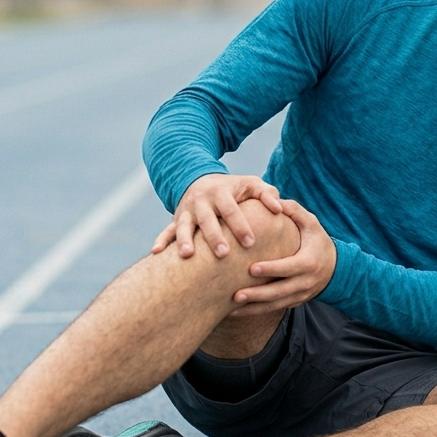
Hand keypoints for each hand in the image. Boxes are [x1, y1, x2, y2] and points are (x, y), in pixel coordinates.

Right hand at [152, 174, 283, 258]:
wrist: (201, 180)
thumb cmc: (233, 189)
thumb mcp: (250, 184)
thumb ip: (266, 194)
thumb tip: (279, 207)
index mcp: (220, 193)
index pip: (232, 210)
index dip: (240, 225)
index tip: (251, 243)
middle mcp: (201, 202)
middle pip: (207, 220)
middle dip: (214, 237)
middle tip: (224, 254)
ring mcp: (186, 211)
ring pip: (183, 226)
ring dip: (184, 240)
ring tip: (187, 256)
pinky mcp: (176, 219)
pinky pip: (166, 231)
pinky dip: (161, 241)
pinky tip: (156, 253)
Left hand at [229, 199, 335, 316]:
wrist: (335, 268)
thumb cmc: (317, 240)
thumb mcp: (312, 223)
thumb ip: (294, 211)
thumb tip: (275, 199)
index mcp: (309, 262)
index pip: (288, 267)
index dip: (271, 269)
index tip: (251, 269)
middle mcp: (305, 282)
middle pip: (280, 292)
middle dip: (257, 295)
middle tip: (236, 295)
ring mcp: (300, 295)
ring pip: (275, 305)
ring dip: (253, 308)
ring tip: (231, 308)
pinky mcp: (294, 302)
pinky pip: (274, 309)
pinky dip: (256, 311)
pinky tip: (237, 311)